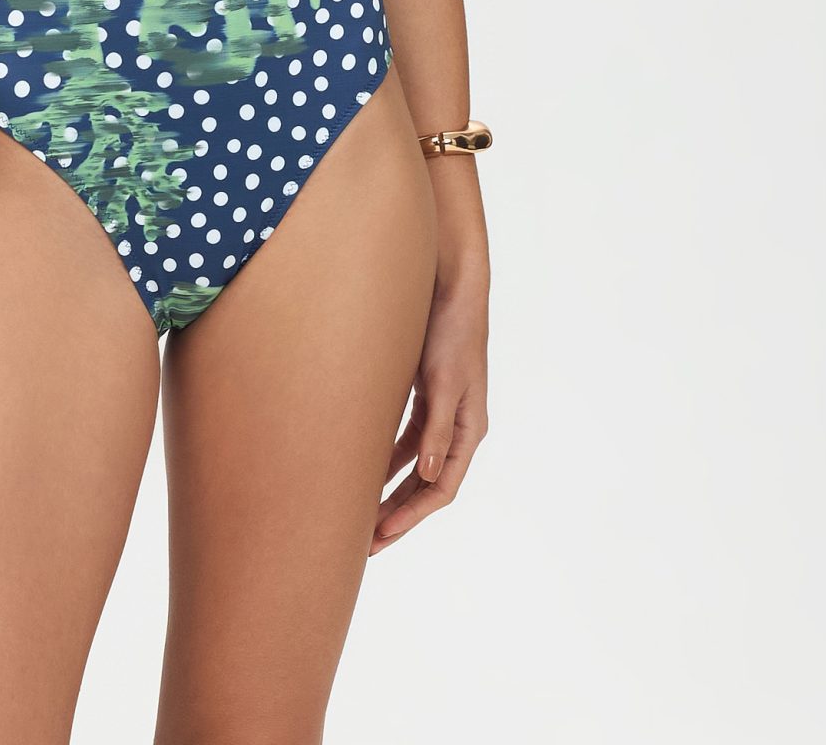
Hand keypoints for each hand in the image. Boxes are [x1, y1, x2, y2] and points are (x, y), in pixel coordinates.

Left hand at [369, 277, 488, 553]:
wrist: (448, 283)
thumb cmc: (451, 330)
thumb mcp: (446, 380)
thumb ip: (438, 428)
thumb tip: (428, 476)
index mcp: (469, 429)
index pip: (441, 487)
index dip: (411, 515)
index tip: (380, 535)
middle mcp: (456, 426)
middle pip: (425, 483)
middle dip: (396, 513)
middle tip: (363, 542)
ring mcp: (439, 410)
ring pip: (411, 463)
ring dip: (387, 488)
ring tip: (357, 513)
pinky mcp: (422, 393)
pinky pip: (400, 437)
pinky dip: (383, 455)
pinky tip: (357, 467)